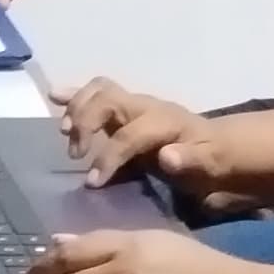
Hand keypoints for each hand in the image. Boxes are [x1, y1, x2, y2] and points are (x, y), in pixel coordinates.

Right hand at [56, 78, 206, 188]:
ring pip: (99, 91)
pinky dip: (74, 94)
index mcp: (165, 121)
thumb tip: (166, 157)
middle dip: (86, 123)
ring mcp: (133, 105)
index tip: (93, 182)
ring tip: (65, 133)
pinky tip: (54, 96)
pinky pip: (96, 93)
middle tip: (75, 155)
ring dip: (77, 108)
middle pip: (108, 100)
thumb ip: (191, 161)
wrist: (219, 145)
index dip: (109, 156)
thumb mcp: (212, 165)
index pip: (130, 134)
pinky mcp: (124, 110)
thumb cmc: (212, 159)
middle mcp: (146, 106)